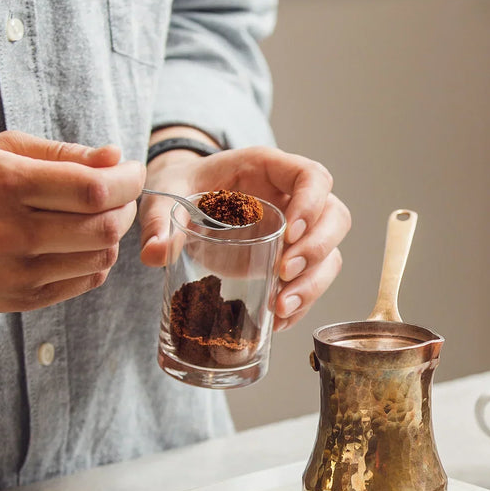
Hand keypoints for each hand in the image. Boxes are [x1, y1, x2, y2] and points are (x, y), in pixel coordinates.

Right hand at [0, 132, 144, 311]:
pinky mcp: (17, 300)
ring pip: (100, 257)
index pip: (92, 188)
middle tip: (119, 194)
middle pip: (103, 227)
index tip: (133, 170)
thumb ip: (63, 154)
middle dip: (125, 206)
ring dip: (111, 234)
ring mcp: (14, 273)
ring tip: (95, 217)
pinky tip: (76, 242)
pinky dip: (94, 260)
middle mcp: (9, 233)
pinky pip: (83, 281)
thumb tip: (117, 158)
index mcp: (4, 185)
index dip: (127, 179)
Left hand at [138, 146, 350, 331]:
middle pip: (334, 218)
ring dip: (313, 284)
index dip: (312, 203)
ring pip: (330, 254)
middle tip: (283, 273)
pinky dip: (301, 304)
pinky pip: (312, 281)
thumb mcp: (168, 194)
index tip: (289, 233)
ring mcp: (296, 231)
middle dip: (317, 250)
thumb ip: (160, 219)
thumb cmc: (184, 187)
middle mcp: (292, 198)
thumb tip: (155, 253)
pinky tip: (277, 321)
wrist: (183, 199)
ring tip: (280, 307)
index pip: (312, 177)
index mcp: (269, 169)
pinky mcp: (289, 259)